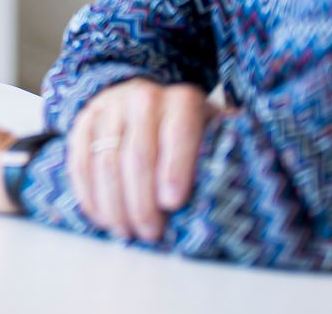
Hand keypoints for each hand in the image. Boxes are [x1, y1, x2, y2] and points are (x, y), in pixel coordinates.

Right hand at [66, 79, 217, 242]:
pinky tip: (102, 218)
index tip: (173, 204)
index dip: (175, 168)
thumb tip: (252, 176)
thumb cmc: (189, 131)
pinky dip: (89, 195)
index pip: (177, 132)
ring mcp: (108, 108)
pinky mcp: (83, 123)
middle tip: (151, 233)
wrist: (143, 99)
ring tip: (127, 232)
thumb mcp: (214, 131)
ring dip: (114, 204)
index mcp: (181, 101)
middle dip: (142, 201)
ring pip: (104, 161)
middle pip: (137, 154)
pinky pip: (79, 162)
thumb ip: (228, 149)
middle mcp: (142, 97)